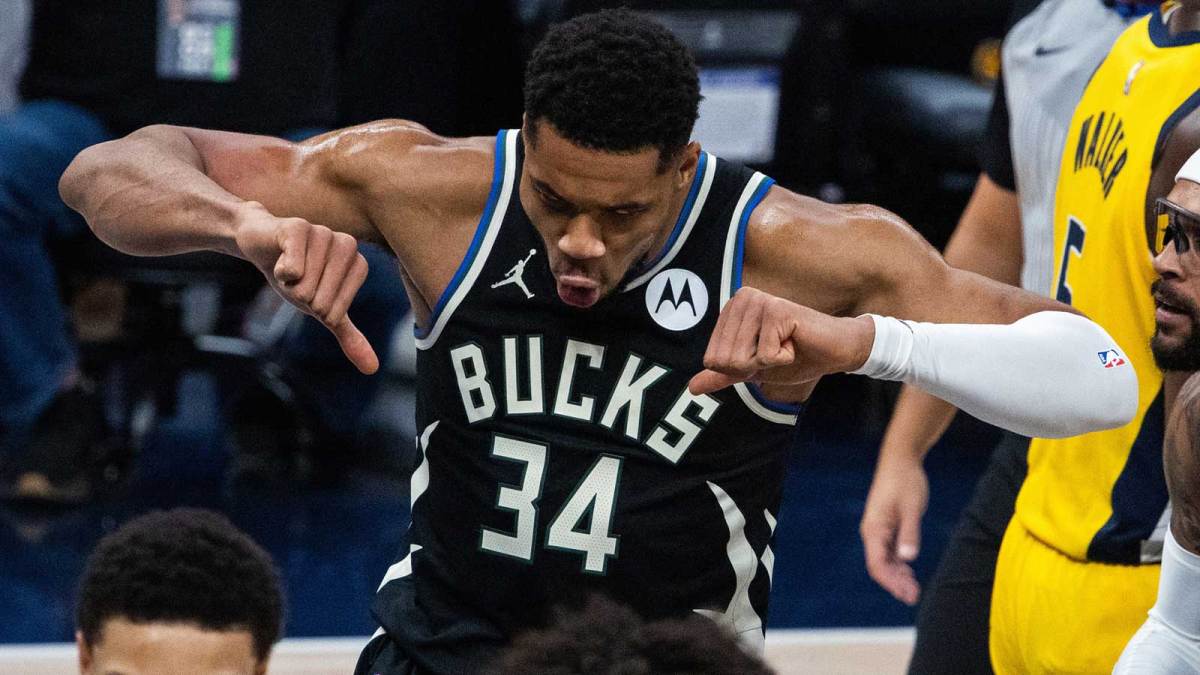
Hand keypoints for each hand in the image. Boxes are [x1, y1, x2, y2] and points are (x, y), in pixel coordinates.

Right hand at [234, 202, 378, 373]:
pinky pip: (294, 266)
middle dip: (300, 297)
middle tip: (295, 277)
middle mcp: (346, 245)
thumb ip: (348, 335)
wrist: (262, 244)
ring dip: (288, 284)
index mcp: (358, 264)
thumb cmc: (296, 276)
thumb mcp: (322, 309)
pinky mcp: (299, 227)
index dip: (315, 308)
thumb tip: (372, 369)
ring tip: (287, 266)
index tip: (309, 289)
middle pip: (321, 301)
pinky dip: (281, 271)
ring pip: (305, 286)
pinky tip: (280, 259)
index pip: (336, 311)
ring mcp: (324, 233)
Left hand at [687, 287, 873, 394]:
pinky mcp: (777, 310)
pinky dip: (783, 359)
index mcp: (731, 309)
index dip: (740, 367)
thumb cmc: (794, 357)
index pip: (712, 359)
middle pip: (725, 359)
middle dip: (754, 366)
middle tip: (777, 351)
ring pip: (742, 358)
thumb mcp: (752, 369)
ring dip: (768, 363)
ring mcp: (759, 302)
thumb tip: (692, 388)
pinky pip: (765, 355)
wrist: (833, 352)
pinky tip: (795, 343)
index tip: (764, 354)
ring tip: (786, 346)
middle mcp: (741, 299)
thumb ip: (723, 374)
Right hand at [860, 455, 928, 604]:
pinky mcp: (888, 526)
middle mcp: (873, 532)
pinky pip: (890, 551)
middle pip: (880, 565)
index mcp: (874, 529)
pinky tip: (910, 574)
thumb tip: (908, 558)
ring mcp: (879, 530)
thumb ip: (910, 533)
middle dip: (895, 583)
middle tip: (913, 597)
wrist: (900, 460)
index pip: (877, 563)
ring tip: (913, 591)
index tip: (905, 593)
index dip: (890, 581)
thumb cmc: (905, 481)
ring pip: (885, 560)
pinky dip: (899, 565)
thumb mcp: (911, 508)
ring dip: (898, 576)